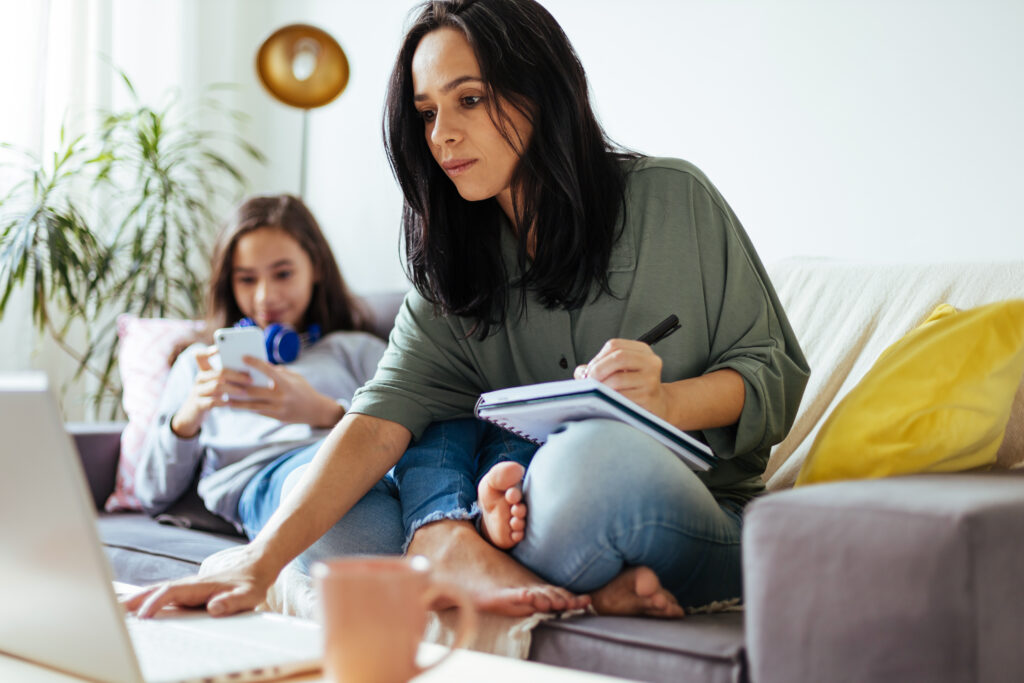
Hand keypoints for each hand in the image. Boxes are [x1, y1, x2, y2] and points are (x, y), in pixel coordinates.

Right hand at [121, 545, 274, 617]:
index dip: (156, 603)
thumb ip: (232, 602)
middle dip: (135, 600)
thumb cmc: (251, 583)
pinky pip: (161, 595)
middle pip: (156, 590)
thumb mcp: (248, 596)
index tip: (143, 616)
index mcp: (200, 586)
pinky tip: (133, 608)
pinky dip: (144, 600)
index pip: (171, 593)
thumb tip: (214, 608)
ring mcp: (186, 587)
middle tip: (111, 610)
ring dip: (135, 599)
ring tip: (113, 610)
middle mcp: (189, 584)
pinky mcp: (186, 592)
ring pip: (156, 591)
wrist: (255, 566)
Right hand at [171, 347, 256, 437]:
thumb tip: (252, 369)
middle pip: (218, 372)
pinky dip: (223, 402)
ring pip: (216, 386)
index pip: (200, 355)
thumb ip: (228, 375)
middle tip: (250, 379)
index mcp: (204, 370)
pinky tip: (232, 403)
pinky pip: (212, 402)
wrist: (192, 414)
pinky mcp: (198, 405)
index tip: (220, 349)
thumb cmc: (212, 395)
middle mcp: (200, 379)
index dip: (208, 351)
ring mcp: (197, 391)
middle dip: (236, 375)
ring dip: (232, 388)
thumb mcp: (217, 383)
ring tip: (244, 392)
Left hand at [226, 357, 343, 427]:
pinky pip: (258, 412)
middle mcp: (282, 397)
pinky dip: (247, 408)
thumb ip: (278, 372)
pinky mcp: (277, 417)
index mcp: (287, 383)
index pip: (268, 370)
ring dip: (237, 402)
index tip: (243, 357)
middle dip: (238, 385)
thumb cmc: (304, 390)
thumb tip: (259, 366)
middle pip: (254, 391)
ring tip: (225, 398)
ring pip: (253, 405)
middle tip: (224, 380)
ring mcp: (279, 409)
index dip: (255, 363)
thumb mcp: (294, 377)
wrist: (316, 411)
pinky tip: (236, 405)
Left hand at [574, 339, 669, 418]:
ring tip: (596, 393)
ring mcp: (651, 380)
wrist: (658, 406)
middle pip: (618, 357)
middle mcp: (650, 362)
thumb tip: (580, 372)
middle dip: (598, 370)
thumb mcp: (621, 372)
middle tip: (589, 382)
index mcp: (642, 351)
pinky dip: (609, 400)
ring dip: (601, 388)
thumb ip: (599, 368)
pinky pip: (622, 398)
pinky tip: (607, 402)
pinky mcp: (648, 398)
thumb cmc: (635, 388)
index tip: (589, 370)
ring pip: (618, 379)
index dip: (597, 358)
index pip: (614, 345)